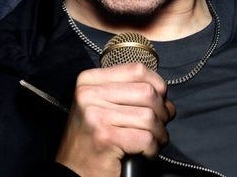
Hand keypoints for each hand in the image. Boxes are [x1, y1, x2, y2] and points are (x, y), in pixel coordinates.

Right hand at [55, 62, 176, 176]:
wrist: (72, 171)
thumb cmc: (93, 138)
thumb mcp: (102, 105)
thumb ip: (128, 92)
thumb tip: (164, 95)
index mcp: (89, 80)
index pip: (137, 70)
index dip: (157, 86)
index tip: (158, 102)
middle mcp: (89, 94)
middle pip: (147, 92)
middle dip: (162, 112)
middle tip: (159, 126)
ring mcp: (95, 115)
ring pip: (149, 116)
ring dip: (159, 132)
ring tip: (154, 141)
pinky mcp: (105, 137)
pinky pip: (146, 138)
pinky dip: (153, 148)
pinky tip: (146, 153)